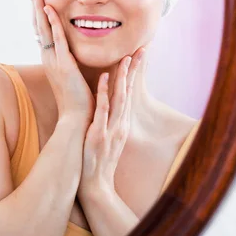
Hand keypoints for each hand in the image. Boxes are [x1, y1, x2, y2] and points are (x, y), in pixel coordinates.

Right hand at [30, 0, 94, 128]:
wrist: (78, 120)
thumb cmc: (79, 100)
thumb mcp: (75, 75)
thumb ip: (74, 60)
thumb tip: (78, 49)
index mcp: (52, 58)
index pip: (43, 27)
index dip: (40, 8)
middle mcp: (49, 56)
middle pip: (39, 22)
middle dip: (35, 0)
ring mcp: (54, 60)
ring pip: (44, 27)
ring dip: (39, 6)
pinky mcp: (63, 65)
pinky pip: (56, 40)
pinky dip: (52, 23)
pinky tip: (49, 8)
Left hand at [78, 48, 144, 197]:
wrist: (96, 184)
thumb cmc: (99, 160)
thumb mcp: (110, 138)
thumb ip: (111, 122)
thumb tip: (111, 109)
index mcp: (122, 123)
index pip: (129, 94)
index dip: (133, 75)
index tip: (137, 56)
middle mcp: (120, 123)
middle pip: (129, 92)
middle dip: (133, 71)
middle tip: (138, 50)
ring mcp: (111, 128)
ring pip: (119, 98)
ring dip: (122, 78)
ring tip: (125, 60)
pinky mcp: (99, 134)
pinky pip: (102, 110)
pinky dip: (103, 94)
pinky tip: (103, 79)